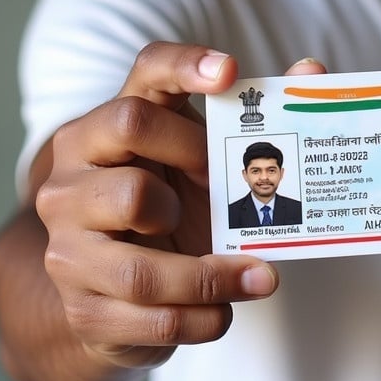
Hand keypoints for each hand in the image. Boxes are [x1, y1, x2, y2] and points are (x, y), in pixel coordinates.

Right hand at [35, 43, 325, 370]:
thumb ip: (255, 124)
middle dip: (191, 154)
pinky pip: (148, 314)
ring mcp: (68, 237)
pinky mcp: (79, 304)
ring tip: (260, 276)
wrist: (109, 297)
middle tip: (224, 185)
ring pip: (139, 251)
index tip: (230, 71)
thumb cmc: (167, 210)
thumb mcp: (202, 169)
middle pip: (130, 129)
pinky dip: (202, 316)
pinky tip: (226, 311)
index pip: (147, 69)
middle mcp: (77, 170)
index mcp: (114, 122)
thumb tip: (312, 71)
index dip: (186, 64)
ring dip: (211, 275)